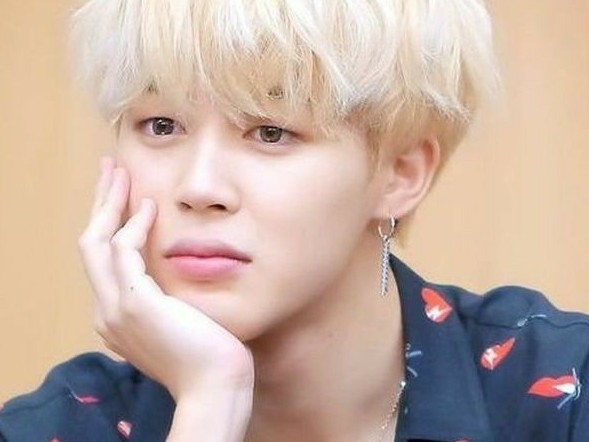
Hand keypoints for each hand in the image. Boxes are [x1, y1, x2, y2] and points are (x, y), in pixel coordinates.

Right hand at [78, 157, 254, 401]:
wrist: (216, 385)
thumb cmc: (209, 353)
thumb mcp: (181, 320)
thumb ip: (169, 299)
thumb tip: (179, 272)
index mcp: (117, 316)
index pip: (103, 259)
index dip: (109, 223)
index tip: (122, 196)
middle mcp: (107, 312)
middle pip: (90, 244)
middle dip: (100, 203)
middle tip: (111, 169)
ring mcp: (116, 309)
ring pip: (97, 242)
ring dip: (109, 203)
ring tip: (122, 172)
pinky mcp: (135, 304)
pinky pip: (124, 252)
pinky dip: (133, 225)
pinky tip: (150, 207)